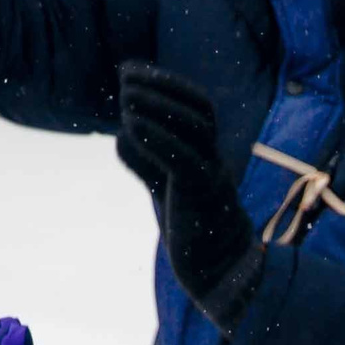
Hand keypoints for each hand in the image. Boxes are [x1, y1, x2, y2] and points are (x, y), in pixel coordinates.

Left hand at [117, 62, 264, 327]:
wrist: (222, 274)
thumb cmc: (193, 232)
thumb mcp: (165, 189)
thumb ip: (148, 161)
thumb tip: (123, 135)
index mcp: (209, 154)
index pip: (196, 107)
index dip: (167, 84)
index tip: (132, 70)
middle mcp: (215, 159)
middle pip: (199, 108)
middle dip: (163, 85)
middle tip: (127, 74)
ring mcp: (213, 176)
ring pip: (193, 128)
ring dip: (157, 106)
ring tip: (126, 96)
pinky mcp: (202, 197)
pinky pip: (182, 160)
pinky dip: (157, 139)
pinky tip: (131, 126)